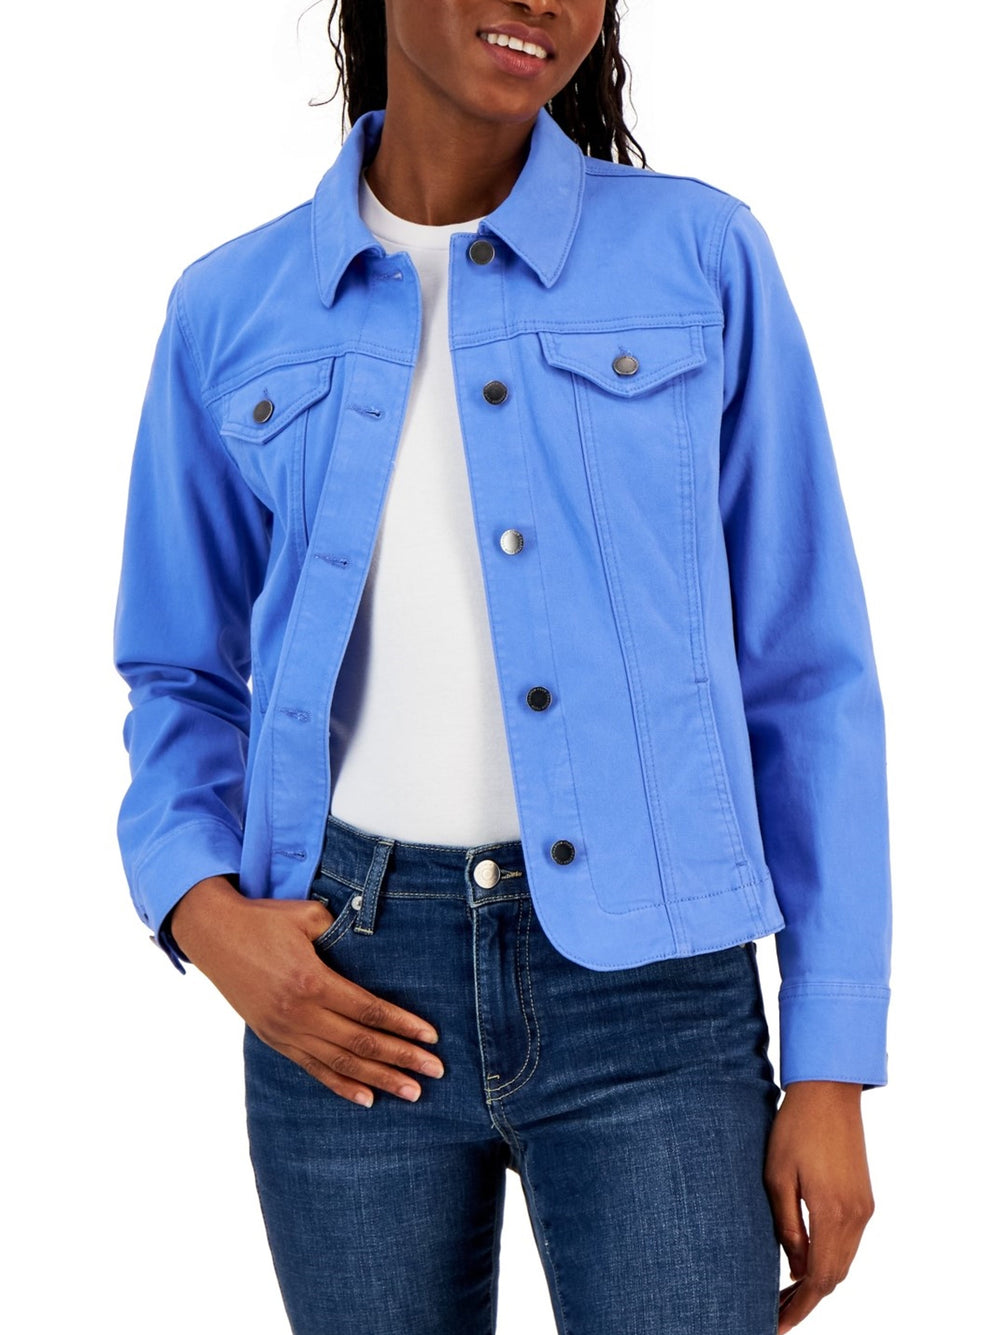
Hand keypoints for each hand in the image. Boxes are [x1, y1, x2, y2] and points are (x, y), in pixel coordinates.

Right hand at [167, 876, 443, 1106]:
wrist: (212, 934)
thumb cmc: (263, 919)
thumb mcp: (306, 915)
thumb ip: (341, 931)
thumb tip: (372, 942)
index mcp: (311, 981)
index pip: (368, 1011)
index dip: (403, 1025)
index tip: (431, 1037)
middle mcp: (299, 1013)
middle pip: (360, 1043)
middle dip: (401, 1058)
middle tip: (435, 1072)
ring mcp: (284, 1031)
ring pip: (340, 1063)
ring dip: (378, 1079)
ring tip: (411, 1092)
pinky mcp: (274, 1039)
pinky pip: (313, 1069)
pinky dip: (341, 1085)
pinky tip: (366, 1098)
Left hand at [764, 1080, 874, 1331]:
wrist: (829, 1092)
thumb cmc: (794, 1128)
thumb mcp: (777, 1176)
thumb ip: (786, 1225)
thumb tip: (794, 1268)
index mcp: (832, 1212)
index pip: (819, 1278)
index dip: (799, 1306)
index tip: (777, 1322)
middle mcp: (855, 1216)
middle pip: (835, 1276)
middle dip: (807, 1301)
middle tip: (776, 1314)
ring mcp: (864, 1207)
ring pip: (845, 1261)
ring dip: (819, 1282)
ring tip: (786, 1296)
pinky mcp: (864, 1198)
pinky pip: (849, 1243)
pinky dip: (830, 1260)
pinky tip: (806, 1263)